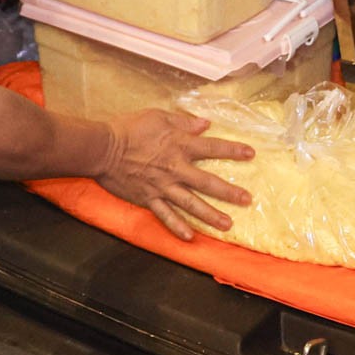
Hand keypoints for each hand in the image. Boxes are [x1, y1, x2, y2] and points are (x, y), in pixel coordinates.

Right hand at [96, 110, 253, 241]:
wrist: (102, 149)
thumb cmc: (129, 128)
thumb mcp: (158, 116)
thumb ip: (183, 122)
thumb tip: (205, 124)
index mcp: (179, 146)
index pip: (212, 148)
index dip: (233, 150)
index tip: (251, 154)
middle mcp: (176, 169)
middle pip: (208, 182)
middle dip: (229, 192)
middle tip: (247, 200)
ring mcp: (162, 187)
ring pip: (191, 204)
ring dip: (210, 215)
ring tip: (227, 225)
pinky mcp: (148, 199)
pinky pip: (165, 216)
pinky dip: (177, 227)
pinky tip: (189, 237)